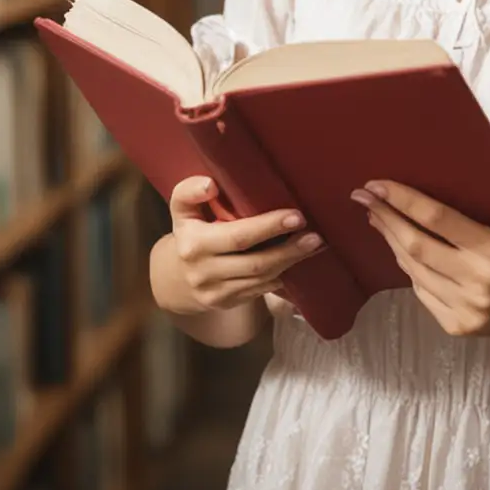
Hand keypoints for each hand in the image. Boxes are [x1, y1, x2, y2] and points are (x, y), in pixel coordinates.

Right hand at [164, 176, 323, 314]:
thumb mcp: (181, 209)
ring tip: (313, 247)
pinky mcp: (226, 304)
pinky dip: (280, 277)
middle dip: (289, 249)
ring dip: (290, 263)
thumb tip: (212, 185)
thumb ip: (189, 192)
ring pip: (261, 279)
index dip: (269, 227)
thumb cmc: (188, 232)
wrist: (174, 278)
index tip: (297, 215)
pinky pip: (259, 291)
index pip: (238, 236)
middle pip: (256, 262)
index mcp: (194, 243)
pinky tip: (296, 264)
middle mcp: (204, 271)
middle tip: (315, 236)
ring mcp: (215, 292)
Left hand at [353, 181, 489, 337]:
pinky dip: (410, 271)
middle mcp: (477, 280)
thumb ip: (458, 222)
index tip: (375, 185)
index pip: (436, 217)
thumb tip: (407, 203)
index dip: (402, 199)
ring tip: (380, 222)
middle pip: (416, 246)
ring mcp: (467, 308)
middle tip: (364, 199)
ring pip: (414, 271)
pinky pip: (422, 293)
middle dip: (386, 219)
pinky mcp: (459, 327)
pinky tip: (403, 254)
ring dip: (392, 243)